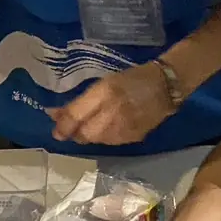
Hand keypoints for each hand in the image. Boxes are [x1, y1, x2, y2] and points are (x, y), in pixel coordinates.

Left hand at [50, 63, 172, 146]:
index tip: (55, 129)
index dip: (61, 125)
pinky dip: (104, 137)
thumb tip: (55, 114)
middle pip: (83, 134)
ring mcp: (124, 128)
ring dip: (89, 135)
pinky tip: (108, 127)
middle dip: (75, 133)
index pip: (75, 116)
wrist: (166, 86)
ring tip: (93, 124)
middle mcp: (113, 112)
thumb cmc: (132, 78)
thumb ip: (80, 102)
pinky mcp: (132, 138)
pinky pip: (110, 142)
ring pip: (96, 140)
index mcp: (105, 92)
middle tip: (71, 128)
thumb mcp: (104, 83)